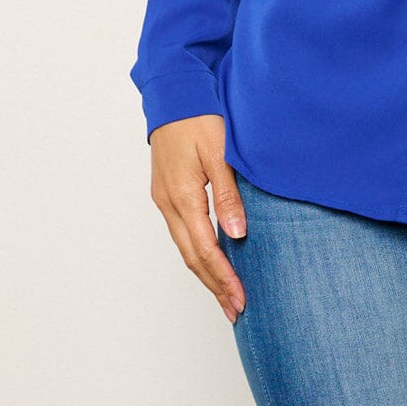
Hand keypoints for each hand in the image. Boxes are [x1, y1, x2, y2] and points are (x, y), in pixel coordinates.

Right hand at [149, 114, 248, 324]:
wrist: (173, 94)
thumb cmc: (198, 117)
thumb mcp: (219, 152)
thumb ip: (229, 194)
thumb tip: (236, 235)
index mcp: (182, 196)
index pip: (204, 249)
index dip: (223, 277)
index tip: (241, 299)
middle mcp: (168, 203)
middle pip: (192, 256)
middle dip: (214, 285)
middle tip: (236, 311)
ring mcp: (165, 199)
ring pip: (186, 247)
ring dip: (207, 273)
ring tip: (226, 295)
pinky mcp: (168, 192)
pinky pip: (184, 232)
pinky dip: (199, 253)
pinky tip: (213, 261)